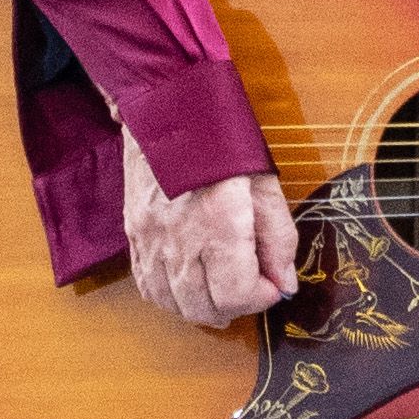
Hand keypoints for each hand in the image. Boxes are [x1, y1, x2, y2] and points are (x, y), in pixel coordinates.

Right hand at [121, 128, 296, 327]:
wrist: (168, 108)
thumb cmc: (220, 141)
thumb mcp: (265, 184)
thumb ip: (279, 239)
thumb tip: (285, 284)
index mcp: (219, 222)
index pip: (237, 293)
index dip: (261, 299)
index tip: (271, 285)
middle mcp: (179, 237)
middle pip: (203, 308)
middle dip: (235, 309)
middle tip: (251, 291)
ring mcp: (151, 238)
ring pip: (173, 304)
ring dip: (201, 309)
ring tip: (222, 295)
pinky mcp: (134, 234)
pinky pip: (147, 286)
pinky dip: (170, 298)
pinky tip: (188, 287)